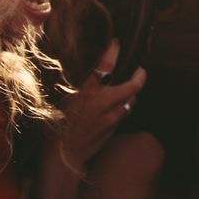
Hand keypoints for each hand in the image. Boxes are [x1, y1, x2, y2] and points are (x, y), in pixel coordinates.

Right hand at [38, 40, 145, 198]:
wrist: (64, 155)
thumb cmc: (58, 126)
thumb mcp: (65, 100)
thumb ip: (83, 88)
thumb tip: (93, 77)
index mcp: (89, 92)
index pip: (106, 65)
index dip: (114, 51)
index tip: (117, 44)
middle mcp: (104, 102)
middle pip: (134, 84)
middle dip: (140, 75)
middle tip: (140, 70)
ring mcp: (112, 117)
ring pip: (132, 100)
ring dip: (131, 93)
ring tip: (128, 89)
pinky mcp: (114, 128)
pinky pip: (124, 114)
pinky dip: (123, 108)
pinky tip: (116, 107)